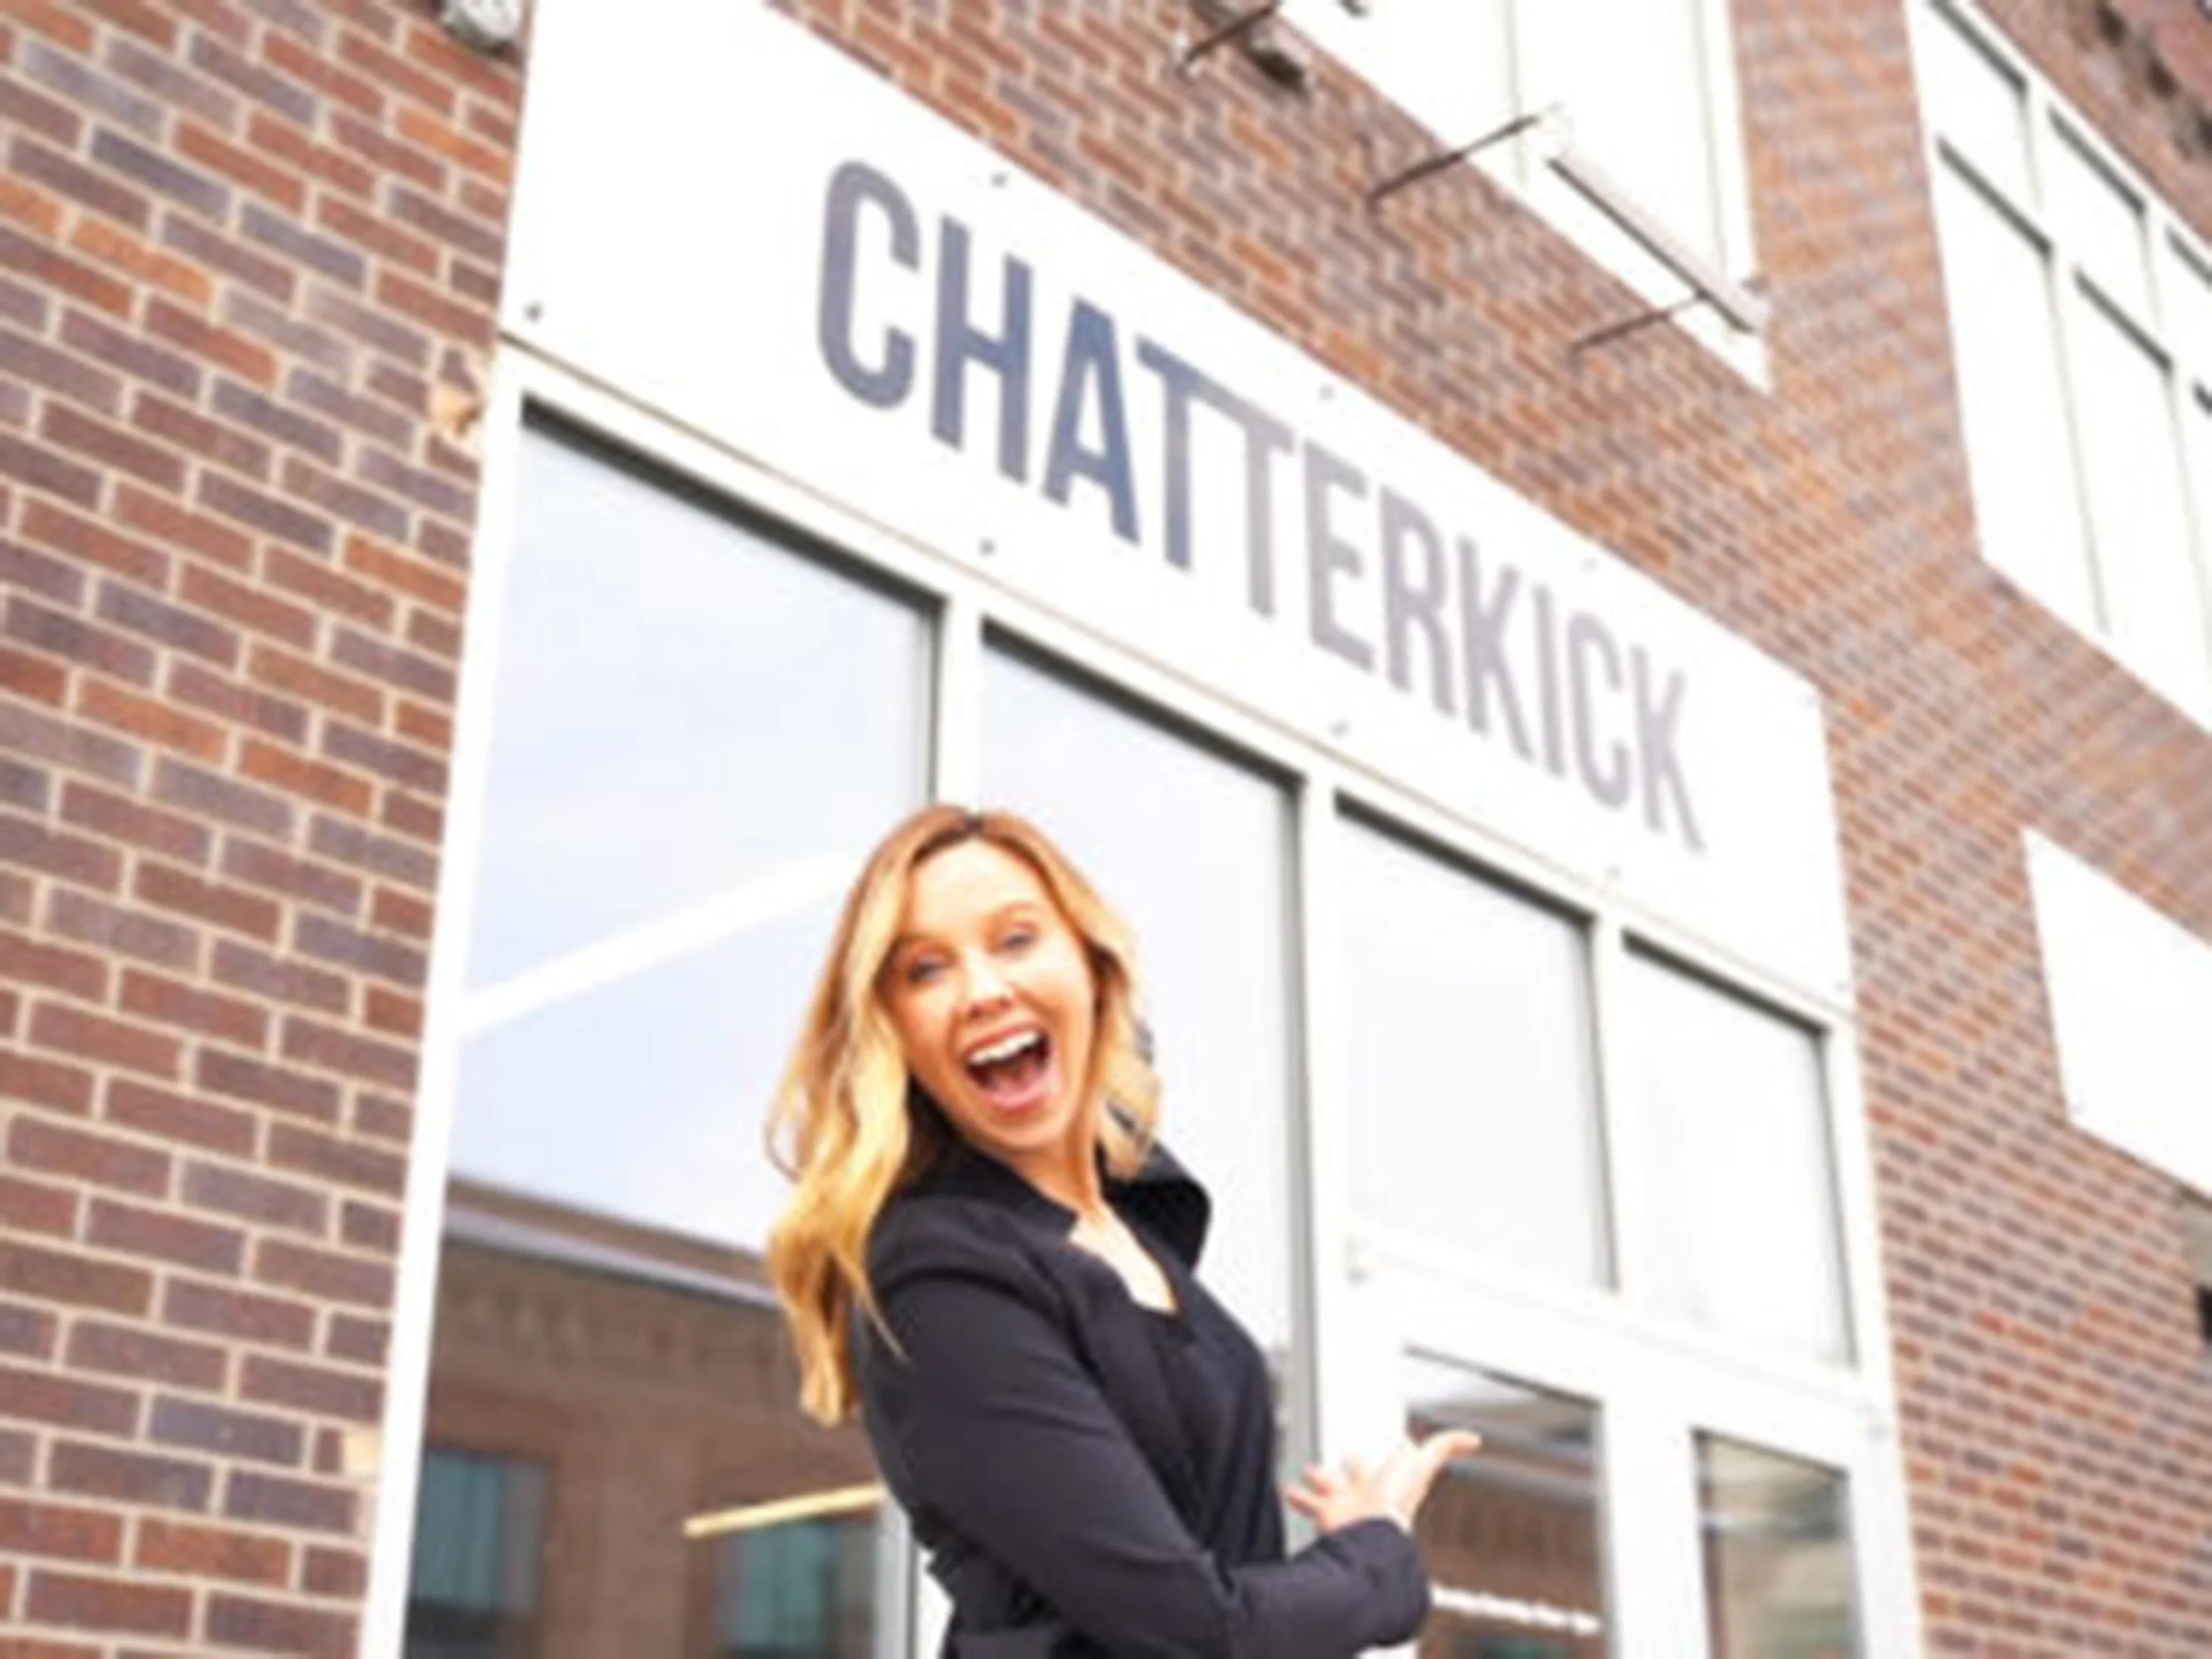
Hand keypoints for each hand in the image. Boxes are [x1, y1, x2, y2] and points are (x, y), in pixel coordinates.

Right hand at [1284, 1427, 1481, 1532]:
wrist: (1364, 1535)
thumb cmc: (1392, 1503)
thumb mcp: (1422, 1464)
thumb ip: (1445, 1447)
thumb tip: (1474, 1438)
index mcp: (1393, 1482)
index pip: (1400, 1463)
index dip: (1401, 1452)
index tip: (1399, 1441)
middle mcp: (1370, 1494)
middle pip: (1365, 1477)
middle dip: (1357, 1466)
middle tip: (1351, 1458)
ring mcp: (1348, 1505)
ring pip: (1334, 1489)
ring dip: (1322, 1479)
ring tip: (1312, 1470)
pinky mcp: (1327, 1513)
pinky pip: (1310, 1503)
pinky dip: (1300, 1497)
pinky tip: (1291, 1490)